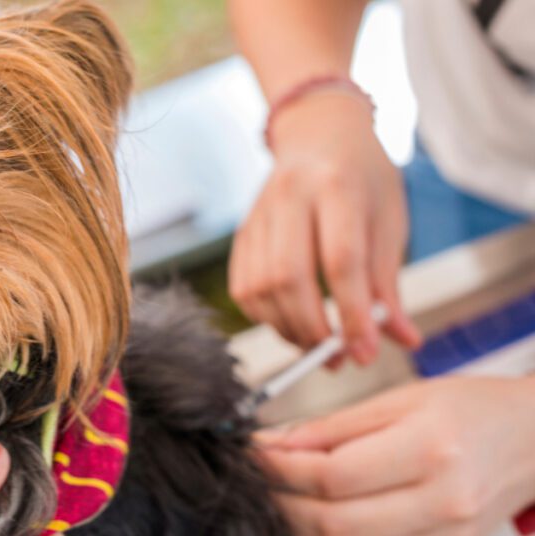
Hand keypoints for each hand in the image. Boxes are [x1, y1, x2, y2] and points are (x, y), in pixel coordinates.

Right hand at [229, 93, 420, 363]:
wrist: (318, 133)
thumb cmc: (363, 178)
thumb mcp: (388, 220)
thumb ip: (389, 284)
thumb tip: (402, 340)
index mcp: (336, 187)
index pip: (340, 261)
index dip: (352, 314)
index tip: (365, 353)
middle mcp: (290, 196)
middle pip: (288, 277)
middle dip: (313, 329)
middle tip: (336, 360)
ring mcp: (259, 214)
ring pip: (260, 287)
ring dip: (287, 329)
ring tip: (317, 346)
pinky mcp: (242, 231)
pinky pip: (243, 287)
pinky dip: (264, 317)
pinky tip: (290, 325)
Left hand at [257, 376, 534, 534]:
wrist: (532, 440)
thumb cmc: (470, 411)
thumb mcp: (400, 400)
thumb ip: (335, 427)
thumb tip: (276, 445)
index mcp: (429, 449)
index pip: (332, 474)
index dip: (280, 469)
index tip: (252, 454)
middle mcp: (442, 500)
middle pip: (335, 522)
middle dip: (282, 502)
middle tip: (256, 481)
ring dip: (304, 525)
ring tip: (282, 496)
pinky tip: (320, 515)